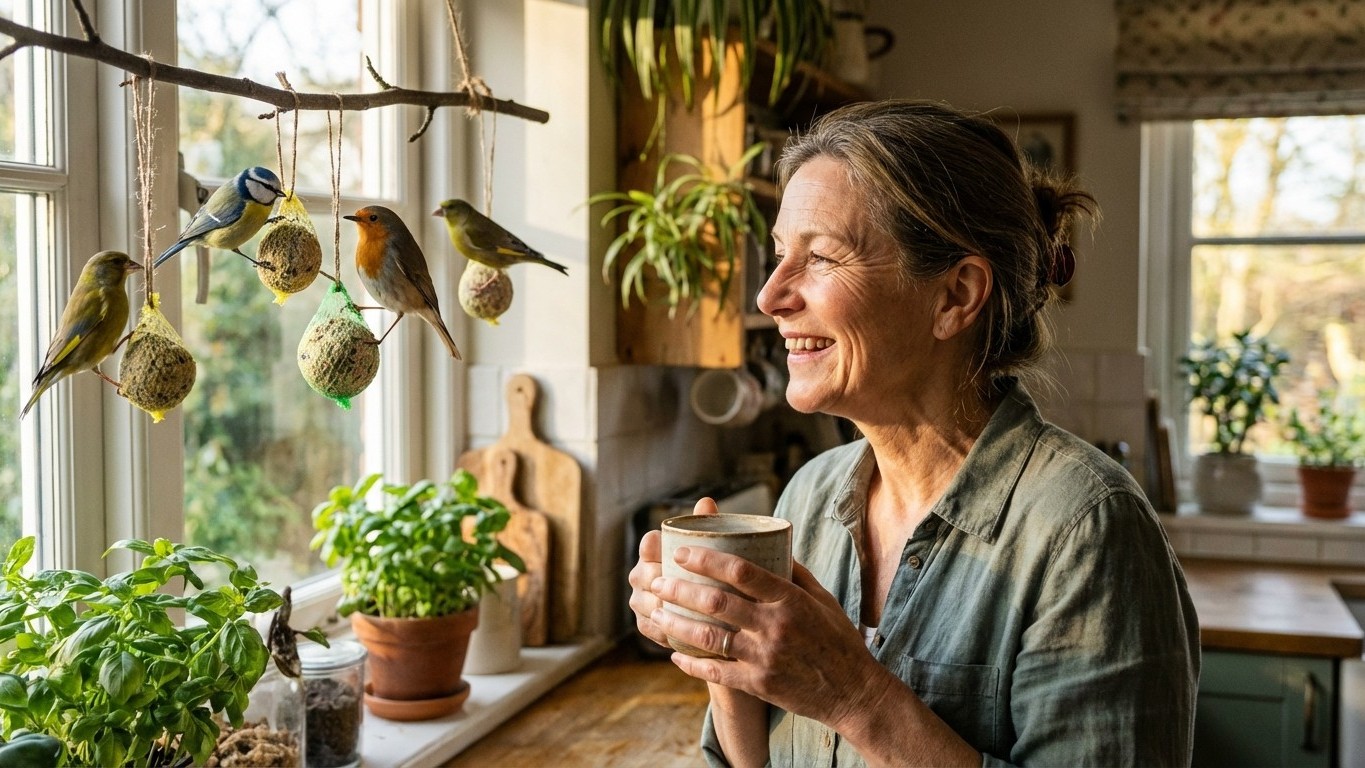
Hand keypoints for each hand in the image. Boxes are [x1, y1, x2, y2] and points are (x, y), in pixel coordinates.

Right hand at [627, 497, 719, 647]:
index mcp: (652, 550)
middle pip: (643, 576)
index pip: (649, 544)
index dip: (659, 547)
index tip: (678, 553)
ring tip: (688, 614)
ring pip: (645, 604)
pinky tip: (684, 634)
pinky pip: (651, 628)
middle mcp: (640, 575)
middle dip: (663, 582)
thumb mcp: (711, 548)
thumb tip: (707, 501)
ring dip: (664, 608)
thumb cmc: (708, 569)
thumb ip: (706, 525)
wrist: (708, 608)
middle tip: (690, 588)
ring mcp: (640, 601)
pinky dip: (666, 631)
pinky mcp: (646, 625)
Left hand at [649, 544, 880, 725]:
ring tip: (656, 612)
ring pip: (710, 637)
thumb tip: (771, 544)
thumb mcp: (822, 599)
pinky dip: (692, 663)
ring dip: (677, 623)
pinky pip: (717, 672)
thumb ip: (794, 573)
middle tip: (657, 581)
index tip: (682, 552)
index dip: (706, 559)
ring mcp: (765, 657)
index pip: (741, 571)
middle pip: (717, 602)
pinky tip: (675, 654)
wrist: (853, 691)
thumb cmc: (838, 639)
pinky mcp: (759, 684)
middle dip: (680, 590)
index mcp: (790, 599)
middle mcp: (775, 626)